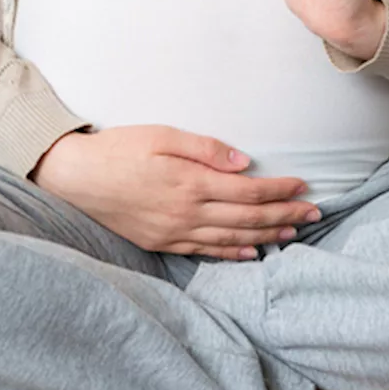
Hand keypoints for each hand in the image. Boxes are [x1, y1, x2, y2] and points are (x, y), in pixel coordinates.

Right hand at [33, 125, 320, 259]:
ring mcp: (174, 233)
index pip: (248, 191)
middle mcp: (187, 213)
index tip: (303, 186)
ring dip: (266, 236)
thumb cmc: (117, 149)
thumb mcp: (161, 136)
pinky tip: (252, 253)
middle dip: (284, 215)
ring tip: (293, 233)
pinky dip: (233, 254)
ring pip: (232, 239)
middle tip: (314, 214)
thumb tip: (244, 163)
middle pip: (247, 218)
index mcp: (190, 184)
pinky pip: (206, 252)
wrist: (74, 178)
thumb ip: (204, 149)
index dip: (279, 190)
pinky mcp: (162, 242)